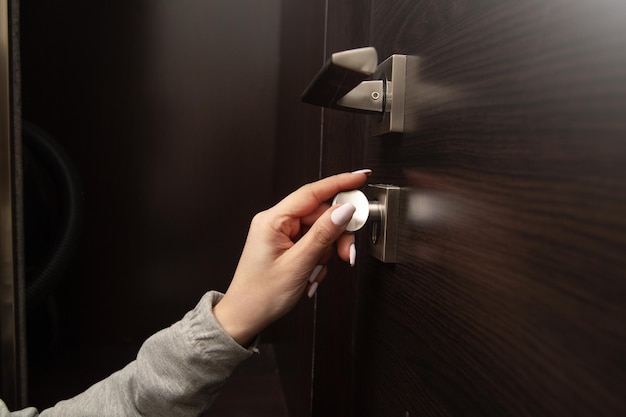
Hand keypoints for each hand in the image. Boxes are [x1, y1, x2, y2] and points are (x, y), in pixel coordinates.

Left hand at [213, 170, 370, 344]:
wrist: (245, 317)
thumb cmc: (260, 295)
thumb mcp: (298, 264)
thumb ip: (323, 235)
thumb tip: (344, 210)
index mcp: (273, 220)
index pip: (312, 193)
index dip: (339, 184)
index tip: (360, 178)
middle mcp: (276, 222)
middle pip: (321, 215)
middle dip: (337, 236)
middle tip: (348, 255)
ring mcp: (281, 234)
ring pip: (321, 231)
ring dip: (327, 252)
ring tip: (317, 273)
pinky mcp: (286, 245)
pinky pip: (314, 243)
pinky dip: (319, 259)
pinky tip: (311, 274)